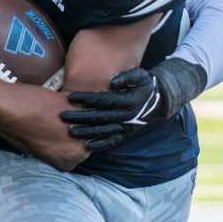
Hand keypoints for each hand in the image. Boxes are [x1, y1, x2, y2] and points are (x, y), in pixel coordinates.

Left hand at [60, 60, 207, 150]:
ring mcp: (126, 126)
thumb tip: (112, 82)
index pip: (102, 100)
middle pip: (99, 117)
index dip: (86, 98)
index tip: (70, 96)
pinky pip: (112, 141)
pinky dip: (100, 144)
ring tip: (70, 131)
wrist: (160, 101)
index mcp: (127, 100)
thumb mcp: (140, 75)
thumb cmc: (145, 85)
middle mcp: (126, 116)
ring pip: (103, 131)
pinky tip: (86, 145)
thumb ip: (126, 77)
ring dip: (86, 132)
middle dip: (80, 117)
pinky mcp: (126, 134)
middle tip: (62, 115)